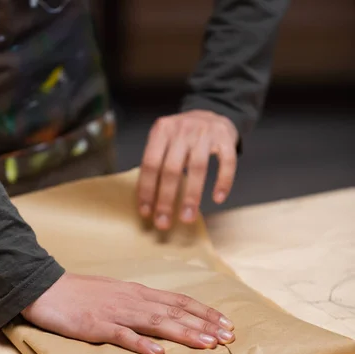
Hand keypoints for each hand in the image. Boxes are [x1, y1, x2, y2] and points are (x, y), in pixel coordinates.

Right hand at [22, 273, 234, 353]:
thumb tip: (165, 315)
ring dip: (184, 332)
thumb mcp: (117, 293)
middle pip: (175, 311)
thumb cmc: (83, 293)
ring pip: (156, 322)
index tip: (226, 323)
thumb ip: (140, 303)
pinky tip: (158, 352)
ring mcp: (116, 312)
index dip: (204, 312)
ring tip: (207, 344)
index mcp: (139, 293)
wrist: (47, 289)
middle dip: (205, 324)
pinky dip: (141, 343)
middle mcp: (133, 300)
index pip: (179, 301)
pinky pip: (122, 335)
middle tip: (229, 337)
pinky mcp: (97, 325)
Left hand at [137, 110, 238, 229]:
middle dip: (166, 199)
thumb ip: (156, 161)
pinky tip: (218, 198)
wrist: (211, 112)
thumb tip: (147, 200)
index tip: (146, 212)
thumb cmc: (182, 135)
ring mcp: (205, 133)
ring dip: (192, 196)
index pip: (150, 164)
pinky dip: (223, 181)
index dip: (147, 190)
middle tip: (164, 222)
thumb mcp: (163, 140)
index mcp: (161, 131)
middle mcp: (182, 130)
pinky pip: (226, 162)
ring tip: (187, 217)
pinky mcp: (226, 138)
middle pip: (171, 169)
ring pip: (197, 168)